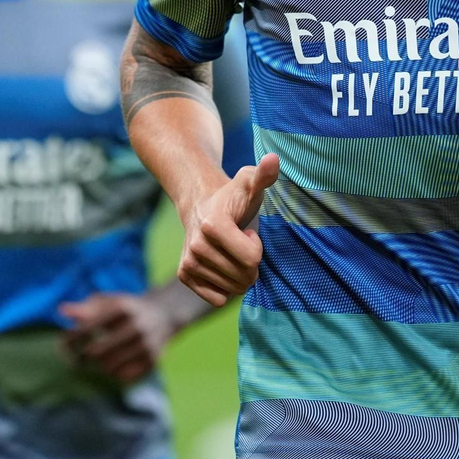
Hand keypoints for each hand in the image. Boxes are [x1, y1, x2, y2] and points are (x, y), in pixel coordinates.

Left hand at [59, 293, 175, 383]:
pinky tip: (113, 366)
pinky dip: (115, 374)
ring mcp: (146, 344)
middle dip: (82, 358)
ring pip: (110, 367)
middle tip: (76, 360)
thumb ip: (86, 307)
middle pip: (97, 352)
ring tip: (97, 362)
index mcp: (122, 308)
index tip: (61, 345)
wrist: (164, 314)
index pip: (88, 327)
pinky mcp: (153, 360)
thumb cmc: (127, 308)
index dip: (71, 339)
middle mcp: (136, 326)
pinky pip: (125, 377)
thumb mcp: (109, 302)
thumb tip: (62, 311)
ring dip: (99, 367)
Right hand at [177, 153, 279, 306]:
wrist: (201, 205)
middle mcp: (197, 246)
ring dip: (238, 274)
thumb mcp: (250, 184)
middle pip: (244, 278)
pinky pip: (218, 299)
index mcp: (214, 225)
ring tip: (230, 251)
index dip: (256, 247)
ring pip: (232, 290)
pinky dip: (225, 287)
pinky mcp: (184, 275)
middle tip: (240, 243)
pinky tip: (221, 265)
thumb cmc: (234, 197)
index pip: (252, 259)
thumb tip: (274, 160)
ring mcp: (189, 262)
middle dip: (250, 264)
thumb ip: (264, 174)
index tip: (246, 232)